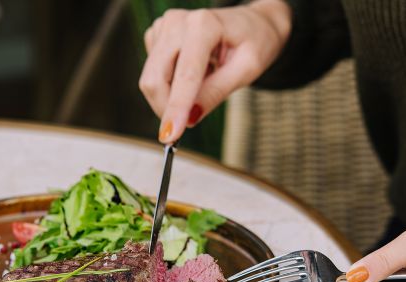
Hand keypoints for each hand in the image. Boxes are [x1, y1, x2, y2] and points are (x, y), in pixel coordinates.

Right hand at [139, 0, 290, 142]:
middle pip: (155, 78)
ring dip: (171, 95)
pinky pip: (154, 73)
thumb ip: (217, 92)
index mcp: (204, 25)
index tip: (170, 136)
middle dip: (167, 108)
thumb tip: (190, 117)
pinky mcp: (157, 35)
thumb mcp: (247, 70)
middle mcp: (177, 21)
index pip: (185, 75)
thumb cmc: (254, 42)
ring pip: (151, 79)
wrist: (253, 24)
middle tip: (186, 125)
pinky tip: (194, 73)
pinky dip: (171, 84)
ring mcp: (164, 26)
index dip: (176, 108)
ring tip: (204, 81)